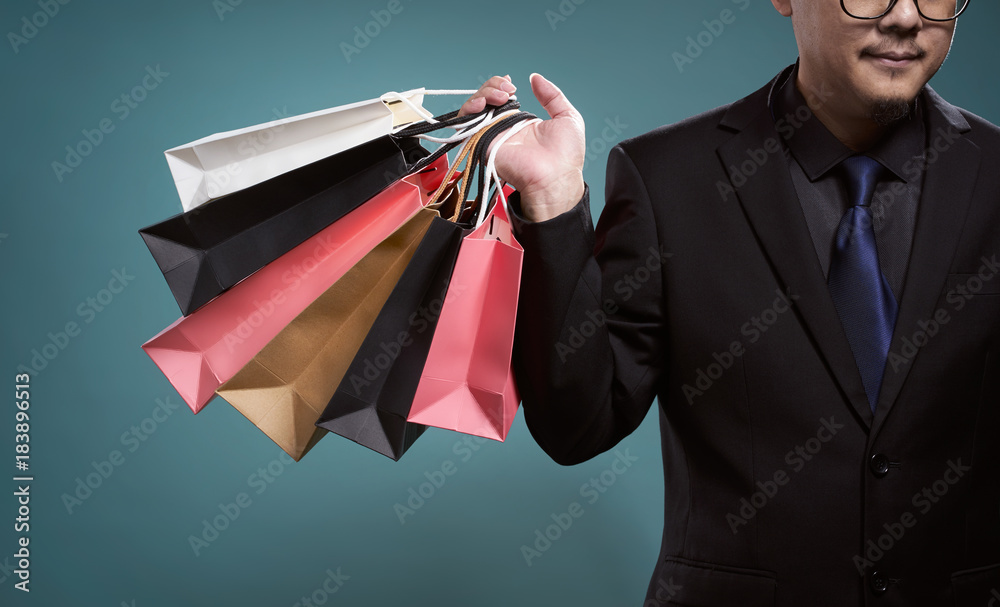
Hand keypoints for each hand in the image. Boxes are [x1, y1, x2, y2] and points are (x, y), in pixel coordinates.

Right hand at [458, 74, 585, 222]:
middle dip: (493, 85)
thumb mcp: (567, 116)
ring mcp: (491, 135)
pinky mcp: (482, 144)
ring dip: (483, 93)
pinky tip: (484, 103)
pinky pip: (465, 124)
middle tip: (509, 90)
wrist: (556, 177)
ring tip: (501, 96)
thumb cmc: (566, 156)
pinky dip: (469, 108)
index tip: (512, 83)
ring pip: (473, 107)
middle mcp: (503, 128)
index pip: (501, 97)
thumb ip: (552, 95)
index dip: (501, 85)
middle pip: (485, 98)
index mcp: (520, 122)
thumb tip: (535, 78)